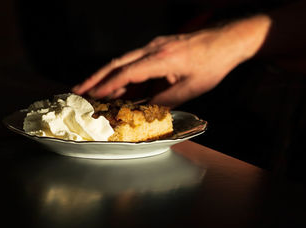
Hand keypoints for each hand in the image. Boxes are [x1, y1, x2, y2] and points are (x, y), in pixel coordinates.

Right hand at [73, 15, 270, 106]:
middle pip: (118, 63)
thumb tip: (145, 109)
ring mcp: (155, 46)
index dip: (107, 85)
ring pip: (124, 60)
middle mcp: (154, 49)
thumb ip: (166, 100)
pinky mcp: (158, 47)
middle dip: (96, 77)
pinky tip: (118, 85)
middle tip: (79, 89)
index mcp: (162, 59)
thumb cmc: (212, 64)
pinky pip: (135, 61)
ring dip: (107, 75)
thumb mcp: (191, 88)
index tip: (92, 96)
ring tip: (91, 89)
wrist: (226, 41)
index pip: (127, 73)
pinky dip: (123, 73)